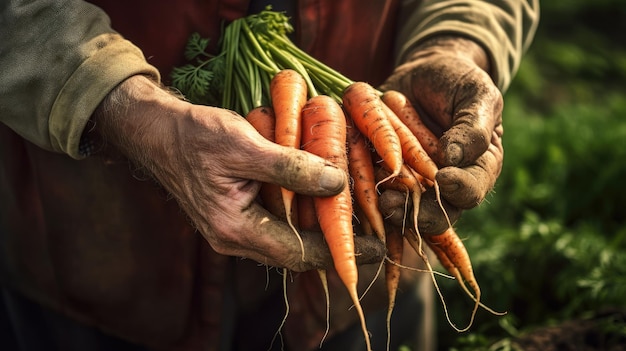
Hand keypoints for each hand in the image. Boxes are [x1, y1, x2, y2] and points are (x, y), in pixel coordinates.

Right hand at [93, 75, 384, 271]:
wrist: (157, 133)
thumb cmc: (195, 136)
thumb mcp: (245, 144)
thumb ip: (291, 166)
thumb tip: (336, 182)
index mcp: (236, 229)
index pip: (301, 253)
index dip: (342, 251)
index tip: (379, 248)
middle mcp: (235, 239)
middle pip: (298, 252)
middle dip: (338, 244)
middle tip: (377, 233)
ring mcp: (234, 231)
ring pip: (289, 240)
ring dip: (321, 230)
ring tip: (358, 219)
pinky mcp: (236, 217)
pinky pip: (277, 225)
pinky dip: (303, 216)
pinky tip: (322, 201)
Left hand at [379, 36, 503, 234]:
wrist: (422, 74)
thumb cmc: (457, 82)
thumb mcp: (476, 94)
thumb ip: (473, 126)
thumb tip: (455, 157)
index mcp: (478, 169)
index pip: (473, 189)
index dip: (460, 189)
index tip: (444, 179)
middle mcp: (448, 186)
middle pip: (440, 213)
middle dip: (422, 214)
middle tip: (404, 203)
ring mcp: (417, 185)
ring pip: (409, 212)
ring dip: (395, 212)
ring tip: (383, 203)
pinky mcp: (388, 179)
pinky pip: (380, 196)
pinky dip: (371, 199)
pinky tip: (362, 195)